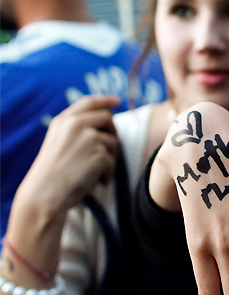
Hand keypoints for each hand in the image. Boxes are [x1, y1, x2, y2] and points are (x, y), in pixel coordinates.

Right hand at [15, 95, 119, 215]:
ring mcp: (89, 137)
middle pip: (107, 118)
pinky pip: (113, 161)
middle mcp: (76, 124)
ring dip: (109, 159)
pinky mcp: (99, 153)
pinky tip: (98, 182)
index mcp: (63, 121)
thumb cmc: (53, 174)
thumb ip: (78, 130)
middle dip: (112, 133)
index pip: (89, 102)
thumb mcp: (60, 143)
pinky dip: (108, 174)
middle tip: (108, 152)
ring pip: (113, 142)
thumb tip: (107, 120)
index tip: (117, 100)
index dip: (105, 100)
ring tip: (95, 173)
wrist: (45, 194)